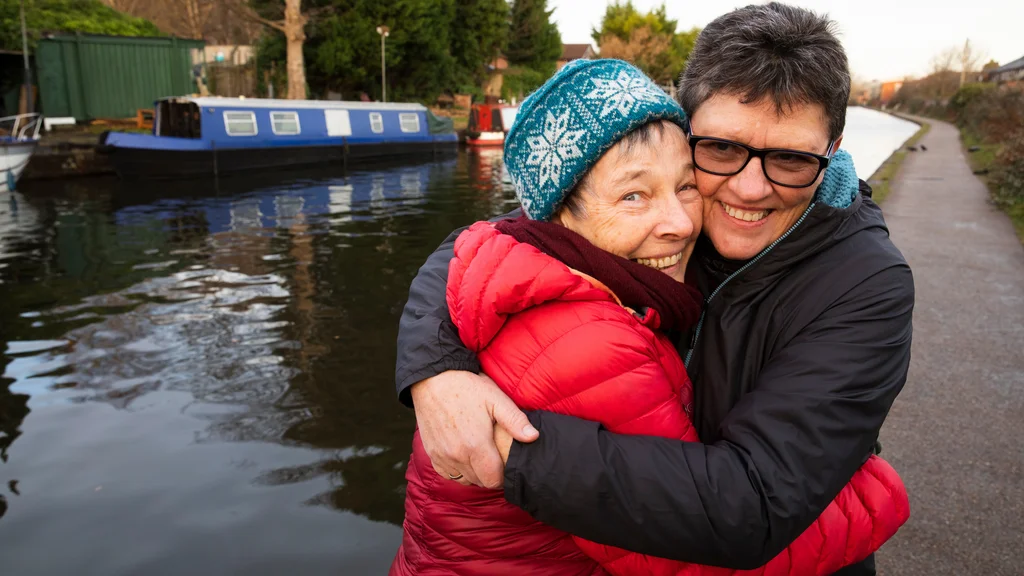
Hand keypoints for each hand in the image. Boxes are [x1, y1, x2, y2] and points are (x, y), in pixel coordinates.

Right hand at [410, 371, 538, 488]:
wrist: (433, 380)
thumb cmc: (467, 387)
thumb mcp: (495, 399)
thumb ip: (515, 420)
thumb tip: (533, 437)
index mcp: (476, 445)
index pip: (494, 479)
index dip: (503, 475)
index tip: (506, 464)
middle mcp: (458, 455)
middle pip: (480, 481)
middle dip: (490, 474)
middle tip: (495, 458)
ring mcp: (443, 455)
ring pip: (464, 479)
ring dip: (474, 473)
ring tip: (480, 456)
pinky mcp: (432, 453)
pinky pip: (448, 474)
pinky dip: (457, 470)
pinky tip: (464, 456)